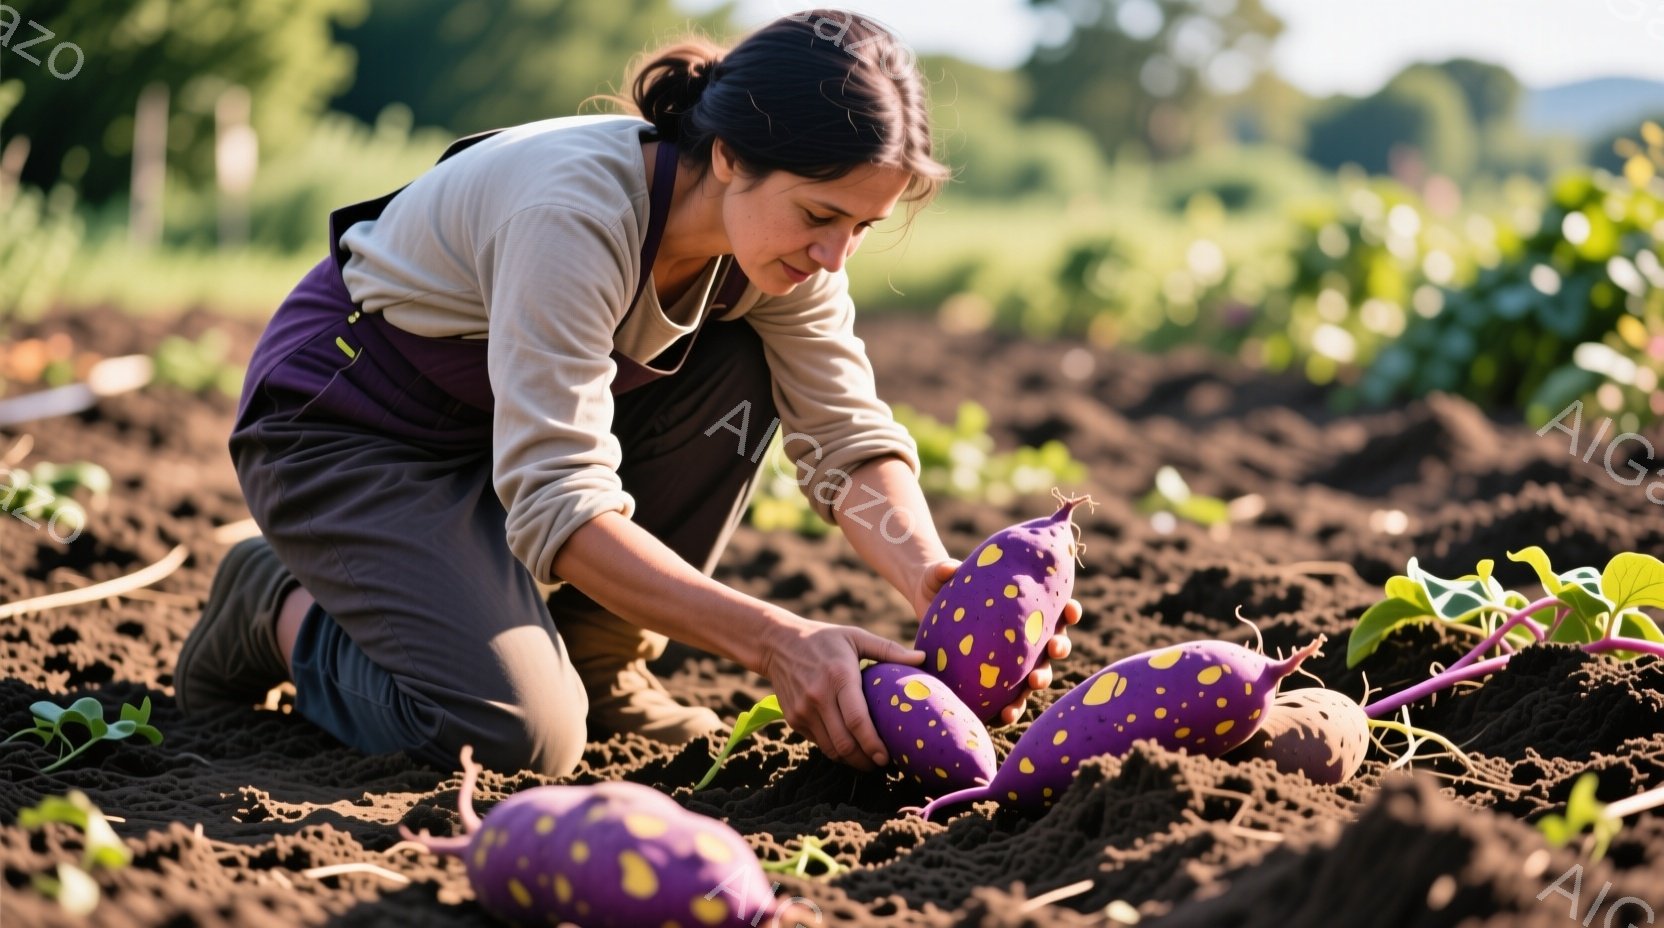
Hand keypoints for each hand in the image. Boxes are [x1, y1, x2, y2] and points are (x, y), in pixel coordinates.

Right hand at [758, 614, 925, 771]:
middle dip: (865, 760)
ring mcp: (803, 710)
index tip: (888, 757)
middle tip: (883, 764)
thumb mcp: (856, 636)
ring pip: (831, 749)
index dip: (873, 744)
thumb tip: (923, 658)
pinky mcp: (793, 719)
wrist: (778, 643)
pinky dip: (835, 749)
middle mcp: (818, 696)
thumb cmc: (824, 639)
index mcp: (838, 676)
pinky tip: (849, 746)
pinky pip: (819, 743)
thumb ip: (889, 650)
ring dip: (851, 760)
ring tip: (869, 760)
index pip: (857, 720)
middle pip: (844, 743)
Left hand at [915, 560, 1081, 726]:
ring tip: (1033, 683)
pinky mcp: (993, 683)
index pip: (1054, 609)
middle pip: (1052, 644)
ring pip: (1036, 675)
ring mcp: (1011, 662)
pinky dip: (1010, 709)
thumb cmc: (938, 587)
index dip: (1068, 611)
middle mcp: (1024, 637)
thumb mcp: (938, 577)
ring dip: (1041, 680)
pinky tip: (1004, 716)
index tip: (1070, 610)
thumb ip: (942, 571)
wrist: (923, 614)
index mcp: (1022, 609)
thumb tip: (950, 569)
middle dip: (1059, 647)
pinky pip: (1007, 700)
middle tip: (1054, 648)